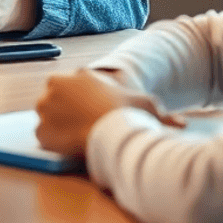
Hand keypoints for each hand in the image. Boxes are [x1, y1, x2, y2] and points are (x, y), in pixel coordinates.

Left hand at [35, 69, 183, 156]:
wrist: (112, 132)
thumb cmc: (128, 114)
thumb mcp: (146, 105)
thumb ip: (160, 113)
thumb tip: (181, 124)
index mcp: (78, 75)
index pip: (75, 88)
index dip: (84, 103)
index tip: (92, 114)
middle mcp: (56, 86)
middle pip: (58, 100)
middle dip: (67, 112)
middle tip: (84, 127)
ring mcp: (45, 108)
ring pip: (48, 117)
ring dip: (58, 126)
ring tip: (77, 138)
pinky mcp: (41, 130)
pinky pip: (44, 137)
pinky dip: (54, 143)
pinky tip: (69, 148)